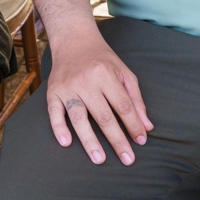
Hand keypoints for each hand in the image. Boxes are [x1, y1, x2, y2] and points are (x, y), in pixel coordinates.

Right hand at [43, 31, 151, 164]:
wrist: (73, 40)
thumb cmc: (102, 59)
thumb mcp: (124, 72)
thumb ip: (136, 99)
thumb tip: (146, 127)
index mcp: (105, 74)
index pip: (123, 106)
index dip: (133, 125)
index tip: (140, 141)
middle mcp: (86, 81)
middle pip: (103, 115)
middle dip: (117, 139)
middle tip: (127, 159)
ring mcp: (67, 87)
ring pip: (79, 117)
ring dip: (89, 140)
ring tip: (99, 159)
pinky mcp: (52, 91)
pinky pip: (54, 112)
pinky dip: (58, 127)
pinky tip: (66, 143)